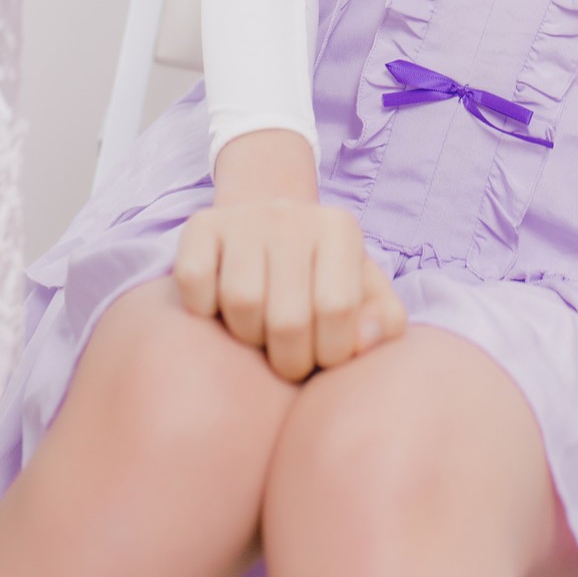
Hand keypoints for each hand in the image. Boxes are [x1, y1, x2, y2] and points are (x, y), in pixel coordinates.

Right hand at [173, 197, 408, 382]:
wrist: (270, 228)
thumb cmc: (322, 278)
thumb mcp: (365, 294)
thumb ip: (383, 322)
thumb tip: (363, 341)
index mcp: (340, 229)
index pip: (338, 308)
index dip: (330, 352)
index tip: (324, 357)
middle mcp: (293, 215)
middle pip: (287, 317)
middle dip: (289, 360)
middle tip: (290, 361)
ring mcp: (244, 217)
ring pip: (240, 303)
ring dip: (248, 338)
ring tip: (260, 334)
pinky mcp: (200, 226)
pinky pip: (194, 283)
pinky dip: (203, 310)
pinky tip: (221, 309)